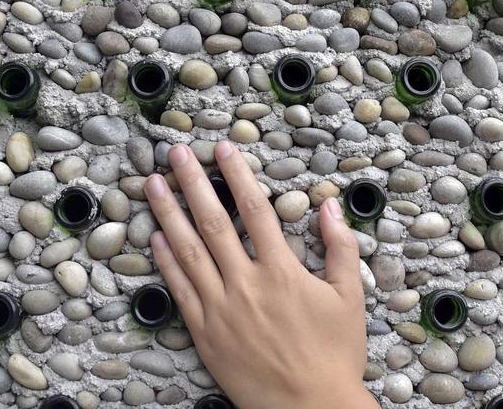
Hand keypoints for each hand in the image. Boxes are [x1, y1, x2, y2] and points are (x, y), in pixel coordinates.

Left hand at [143, 142, 378, 408]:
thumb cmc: (334, 354)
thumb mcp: (349, 296)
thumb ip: (339, 246)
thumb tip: (328, 204)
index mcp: (282, 271)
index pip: (255, 209)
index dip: (237, 175)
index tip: (223, 148)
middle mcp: (246, 285)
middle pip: (213, 222)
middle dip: (192, 182)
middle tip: (176, 152)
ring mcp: (221, 309)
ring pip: (188, 251)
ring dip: (168, 213)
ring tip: (153, 184)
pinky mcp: (205, 334)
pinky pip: (180, 290)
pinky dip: (165, 261)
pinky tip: (154, 237)